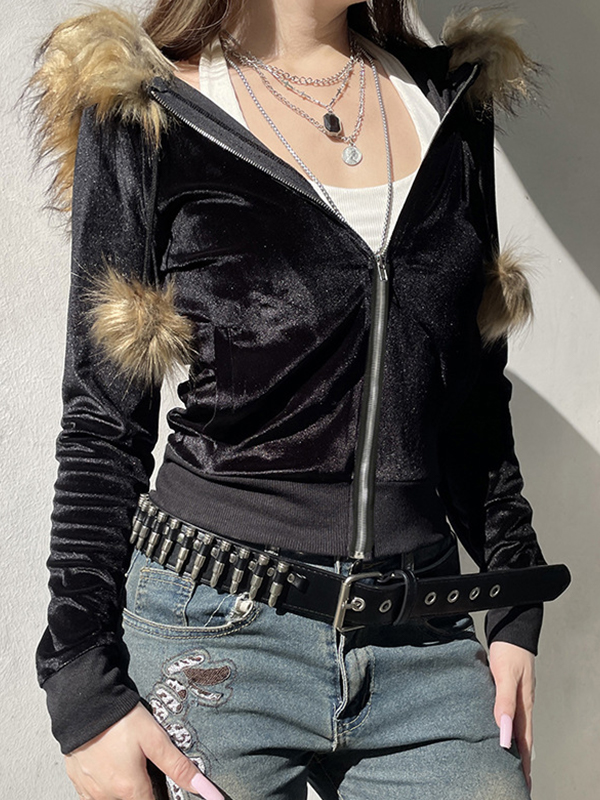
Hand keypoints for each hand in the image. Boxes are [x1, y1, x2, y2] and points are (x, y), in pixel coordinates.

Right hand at [64, 701, 223, 799]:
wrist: (83, 704)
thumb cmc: (119, 719)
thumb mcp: (154, 738)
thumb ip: (177, 765)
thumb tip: (201, 786)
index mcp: (129, 788)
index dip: (162, 797)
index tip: (164, 787)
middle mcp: (107, 795)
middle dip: (143, 789)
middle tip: (146, 768)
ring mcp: (89, 790)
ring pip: (111, 799)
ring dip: (123, 789)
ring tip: (130, 765)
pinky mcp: (77, 780)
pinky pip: (92, 796)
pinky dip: (104, 788)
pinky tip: (110, 769)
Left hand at [488, 641, 535, 792]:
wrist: (510, 631)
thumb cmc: (508, 651)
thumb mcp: (505, 675)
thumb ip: (504, 701)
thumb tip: (504, 727)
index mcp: (524, 704)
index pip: (524, 740)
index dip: (523, 762)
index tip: (524, 782)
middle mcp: (522, 703)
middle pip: (522, 737)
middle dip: (520, 760)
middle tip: (519, 781)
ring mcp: (517, 697)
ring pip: (516, 726)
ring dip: (514, 745)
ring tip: (509, 763)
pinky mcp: (508, 690)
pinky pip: (509, 714)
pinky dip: (507, 728)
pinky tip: (501, 731)